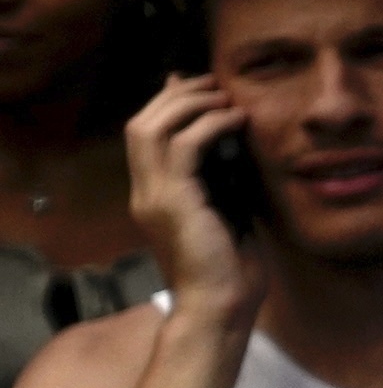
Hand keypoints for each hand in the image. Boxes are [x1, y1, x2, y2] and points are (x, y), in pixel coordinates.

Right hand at [129, 78, 266, 318]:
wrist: (221, 303)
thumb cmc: (232, 261)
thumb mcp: (228, 205)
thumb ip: (223, 173)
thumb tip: (233, 138)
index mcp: (154, 193)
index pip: (145, 135)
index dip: (170, 103)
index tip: (206, 86)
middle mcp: (145, 192)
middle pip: (141, 124)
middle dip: (177, 95)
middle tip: (215, 83)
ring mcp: (153, 197)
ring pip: (151, 129)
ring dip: (191, 104)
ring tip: (225, 97)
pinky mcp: (172, 203)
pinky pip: (181, 147)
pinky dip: (208, 125)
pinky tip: (236, 120)